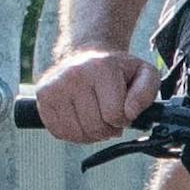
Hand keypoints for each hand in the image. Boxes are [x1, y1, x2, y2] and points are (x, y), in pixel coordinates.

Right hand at [28, 40, 153, 147]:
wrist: (87, 56)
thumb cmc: (117, 70)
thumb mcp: (143, 73)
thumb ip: (147, 92)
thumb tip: (131, 112)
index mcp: (102, 68)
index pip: (115, 115)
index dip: (123, 119)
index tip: (122, 109)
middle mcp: (75, 75)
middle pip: (95, 127)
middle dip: (107, 128)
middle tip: (108, 115)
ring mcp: (56, 86)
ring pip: (76, 134)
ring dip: (90, 134)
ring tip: (95, 117)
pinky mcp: (43, 97)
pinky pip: (59, 132)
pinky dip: (73, 133)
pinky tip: (79, 119)